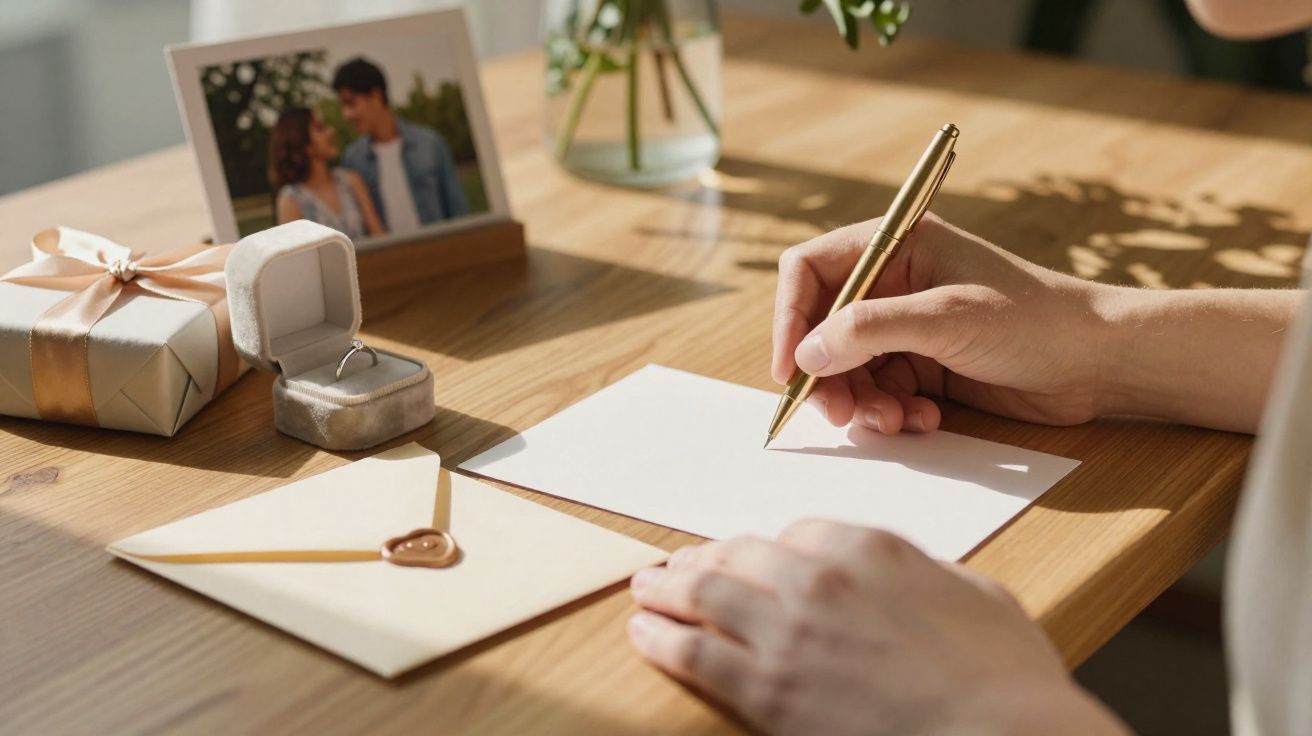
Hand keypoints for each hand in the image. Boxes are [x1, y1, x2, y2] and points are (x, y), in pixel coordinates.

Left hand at [628, 521, 1127, 735]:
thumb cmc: (1007, 682)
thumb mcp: (978, 598)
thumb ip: (926, 576)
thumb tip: (911, 578)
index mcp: (870, 548)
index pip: (799, 533)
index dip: (769, 549)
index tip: (752, 557)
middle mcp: (817, 577)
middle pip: (740, 554)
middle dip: (706, 560)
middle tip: (679, 567)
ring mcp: (785, 631)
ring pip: (705, 595)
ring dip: (668, 590)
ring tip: (646, 589)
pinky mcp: (764, 689)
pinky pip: (694, 652)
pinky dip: (661, 638)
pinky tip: (645, 634)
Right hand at [773, 213, 1111, 432]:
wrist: (1100, 363)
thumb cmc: (1034, 320)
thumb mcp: (946, 318)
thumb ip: (870, 330)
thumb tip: (806, 353)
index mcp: (896, 245)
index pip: (812, 271)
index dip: (790, 317)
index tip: (790, 368)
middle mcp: (894, 283)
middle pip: (822, 328)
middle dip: (827, 375)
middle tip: (840, 413)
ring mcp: (908, 327)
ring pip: (849, 369)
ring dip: (862, 402)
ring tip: (894, 422)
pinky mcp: (925, 366)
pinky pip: (881, 393)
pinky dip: (892, 412)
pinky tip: (925, 420)